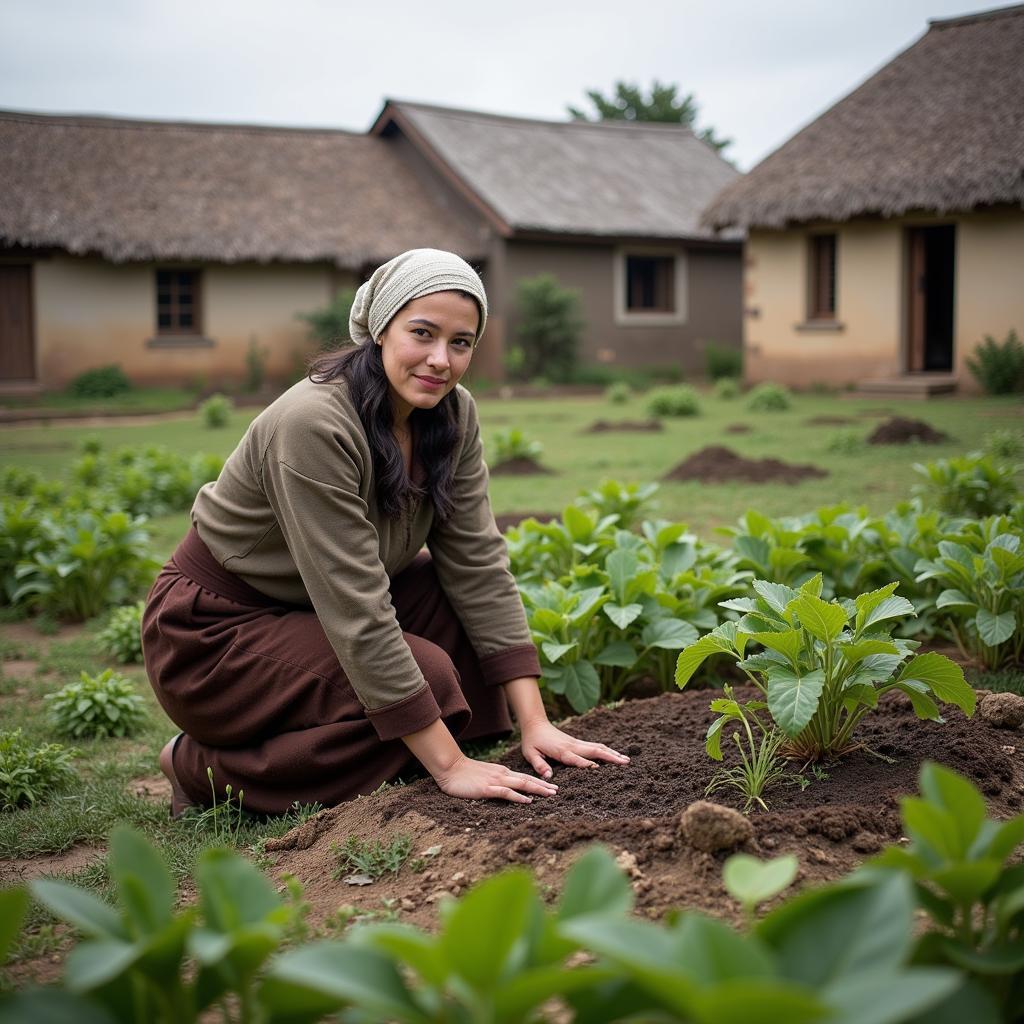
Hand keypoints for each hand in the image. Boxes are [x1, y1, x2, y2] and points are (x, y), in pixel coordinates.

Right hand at [432, 752, 558, 803]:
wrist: (450, 767)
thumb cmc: (465, 774)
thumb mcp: (484, 777)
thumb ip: (496, 781)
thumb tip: (506, 789)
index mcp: (502, 772)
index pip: (524, 777)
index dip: (539, 782)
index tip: (551, 786)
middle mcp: (502, 775)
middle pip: (527, 780)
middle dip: (543, 785)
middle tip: (557, 791)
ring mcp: (495, 781)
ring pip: (521, 784)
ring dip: (537, 789)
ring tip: (550, 794)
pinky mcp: (487, 789)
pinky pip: (506, 792)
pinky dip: (518, 797)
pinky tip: (528, 801)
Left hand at [519, 720, 629, 779]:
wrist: (536, 724)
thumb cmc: (532, 741)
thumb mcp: (530, 754)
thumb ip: (540, 765)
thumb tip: (549, 777)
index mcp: (561, 751)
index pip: (576, 759)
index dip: (586, 764)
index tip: (600, 769)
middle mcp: (572, 746)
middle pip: (594, 751)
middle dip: (610, 757)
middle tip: (625, 763)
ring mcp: (577, 743)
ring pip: (597, 747)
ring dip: (612, 753)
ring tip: (626, 760)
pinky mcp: (578, 742)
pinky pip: (595, 746)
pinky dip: (607, 750)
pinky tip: (615, 755)